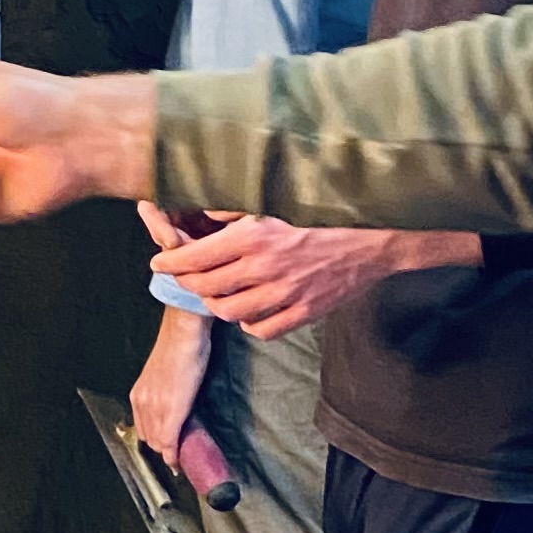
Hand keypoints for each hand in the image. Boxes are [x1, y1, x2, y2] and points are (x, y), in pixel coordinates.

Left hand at [130, 303, 212, 466]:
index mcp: (140, 394)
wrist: (185, 333)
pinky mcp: (171, 411)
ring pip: (158, 443)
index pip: (143, 428)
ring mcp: (155, 408)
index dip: (156, 441)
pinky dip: (174, 456)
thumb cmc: (180, 347)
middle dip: (163, 449)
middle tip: (179, 452)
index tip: (167, 448)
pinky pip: (169, 442)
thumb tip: (174, 401)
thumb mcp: (165, 373)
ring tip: (183, 455)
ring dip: (169, 453)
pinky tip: (179, 461)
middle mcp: (142, 402)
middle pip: (149, 438)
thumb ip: (164, 390)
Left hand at [150, 216, 482, 337]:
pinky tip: (249, 311)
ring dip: (216, 304)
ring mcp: (284, 294)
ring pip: (229, 313)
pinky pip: (261, 330)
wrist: (373, 238)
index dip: (170, 264)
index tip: (159, 264)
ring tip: (215, 294)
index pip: (195, 257)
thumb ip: (238, 209)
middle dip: (188, 284)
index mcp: (254, 236)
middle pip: (206, 287)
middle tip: (186, 278)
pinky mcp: (302, 313)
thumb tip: (205, 214)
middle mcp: (264, 268)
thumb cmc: (324, 214)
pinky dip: (248, 324)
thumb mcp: (277, 202)